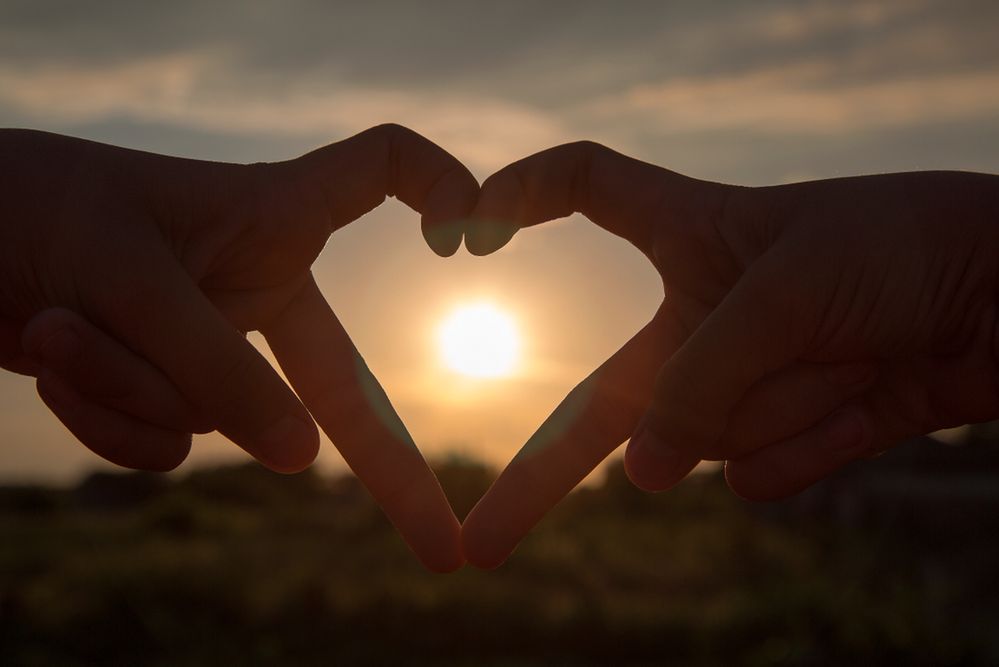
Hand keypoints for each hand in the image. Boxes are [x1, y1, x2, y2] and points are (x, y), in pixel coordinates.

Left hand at [0, 125, 476, 570]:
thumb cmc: (38, 211)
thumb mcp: (130, 278)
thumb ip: (217, 366)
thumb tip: (301, 461)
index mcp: (272, 216)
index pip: (379, 171)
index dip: (439, 183)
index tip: (479, 225)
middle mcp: (258, 286)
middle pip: (346, 383)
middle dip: (391, 474)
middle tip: (441, 549)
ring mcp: (214, 347)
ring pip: (212, 415)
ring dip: (128, 385)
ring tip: (64, 324)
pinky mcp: (163, 390)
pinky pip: (164, 439)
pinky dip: (104, 415)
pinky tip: (55, 357)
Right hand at [460, 141, 998, 567]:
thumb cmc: (904, 249)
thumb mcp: (788, 290)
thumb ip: (702, 376)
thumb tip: (640, 472)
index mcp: (692, 234)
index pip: (590, 189)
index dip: (525, 193)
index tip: (465, 220)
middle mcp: (703, 315)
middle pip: (599, 398)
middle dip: (538, 479)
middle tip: (482, 543)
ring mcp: (745, 381)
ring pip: (711, 432)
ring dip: (785, 403)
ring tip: (858, 352)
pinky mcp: (793, 432)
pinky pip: (764, 467)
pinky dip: (813, 443)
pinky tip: (867, 397)